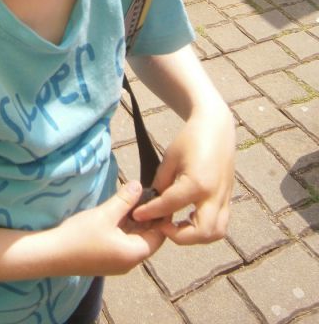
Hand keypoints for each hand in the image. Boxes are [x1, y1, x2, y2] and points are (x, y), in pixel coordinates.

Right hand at [54, 181, 164, 276]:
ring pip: (134, 239)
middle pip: (147, 238)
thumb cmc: (81, 235)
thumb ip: (124, 200)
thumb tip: (139, 185)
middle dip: (148, 217)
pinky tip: (120, 212)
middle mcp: (130, 261)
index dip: (161, 216)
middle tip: (148, 194)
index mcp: (134, 253)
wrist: (52, 255)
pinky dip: (125, 228)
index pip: (159, 235)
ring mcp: (118, 262)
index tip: (161, 197)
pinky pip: (123, 242)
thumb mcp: (105, 214)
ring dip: (135, 222)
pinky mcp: (107, 259)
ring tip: (134, 199)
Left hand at [131, 106, 234, 245]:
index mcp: (197, 183)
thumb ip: (161, 182)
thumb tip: (152, 201)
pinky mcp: (228, 198)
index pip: (169, 205)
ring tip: (177, 227)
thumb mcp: (170, 158)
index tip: (136, 215)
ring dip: (195, 237)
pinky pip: (221, 224)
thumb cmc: (190, 139)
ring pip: (215, 233)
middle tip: (162, 227)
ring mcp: (224, 198)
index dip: (150, 212)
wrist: (215, 128)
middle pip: (201, 232)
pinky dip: (206, 230)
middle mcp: (214, 195)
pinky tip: (189, 221)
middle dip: (179, 236)